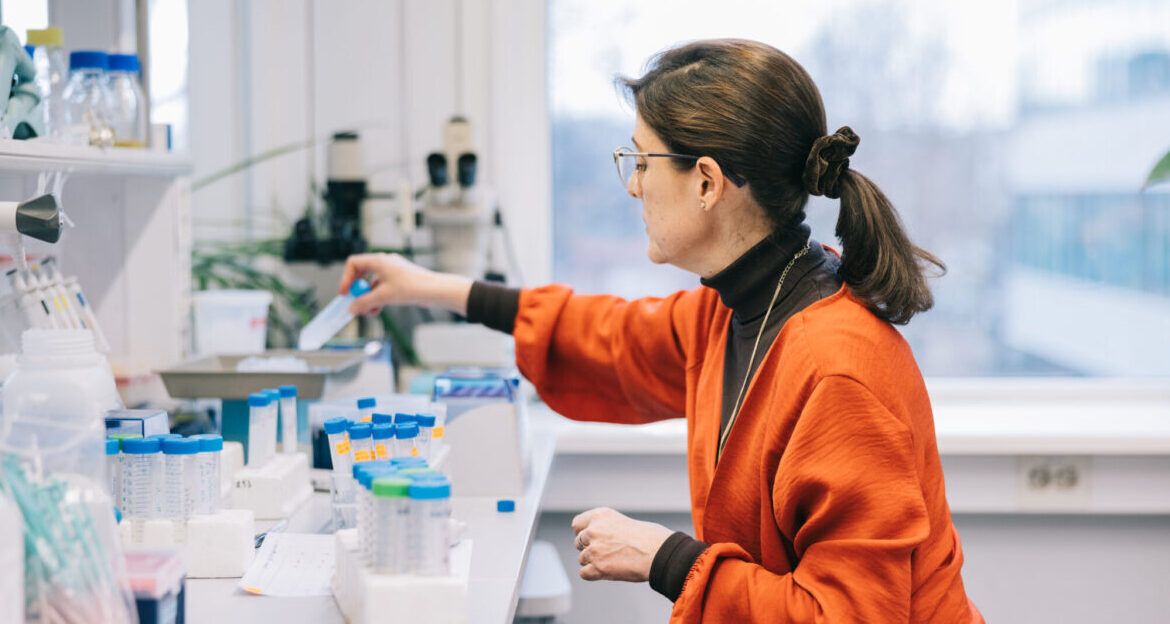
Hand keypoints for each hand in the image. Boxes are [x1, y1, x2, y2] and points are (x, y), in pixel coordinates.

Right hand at [338, 253, 471, 315]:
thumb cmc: (411, 288)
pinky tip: (379, 310)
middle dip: (357, 291)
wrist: (435, 290)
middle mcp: (384, 263)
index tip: (345, 294)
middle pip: (361, 274)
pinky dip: (378, 298)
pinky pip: (382, 288)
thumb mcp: (383, 297)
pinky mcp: (399, 280)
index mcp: (379, 260)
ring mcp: (392, 271)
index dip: (346, 278)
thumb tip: (351, 309)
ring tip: (370, 311)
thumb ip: (364, 303)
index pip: (353, 263)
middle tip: (355, 304)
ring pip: (372, 284)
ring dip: (368, 298)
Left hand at [571, 507, 672, 582]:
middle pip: (578, 543)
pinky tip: (608, 571)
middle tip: (607, 552)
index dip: (583, 533)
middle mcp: (594, 530)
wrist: (659, 551)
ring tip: (614, 561)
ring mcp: (594, 549)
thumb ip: (605, 528)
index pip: (577, 524)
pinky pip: (584, 573)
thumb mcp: (622, 522)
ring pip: (582, 559)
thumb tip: (594, 540)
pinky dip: (593, 574)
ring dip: (594, 562)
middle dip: (589, 548)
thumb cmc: (649, 537)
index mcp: (600, 515)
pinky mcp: (598, 567)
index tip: (590, 539)